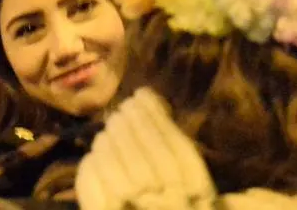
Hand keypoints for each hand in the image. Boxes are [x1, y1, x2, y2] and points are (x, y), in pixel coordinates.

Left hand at [76, 88, 215, 209]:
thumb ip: (205, 184)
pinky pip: (94, 193)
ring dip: (111, 142)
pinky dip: (90, 170)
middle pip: (146, 155)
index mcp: (199, 196)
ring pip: (118, 168)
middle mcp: (169, 205)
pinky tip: (93, 157)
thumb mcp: (205, 203)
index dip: (158, 120)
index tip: (146, 98)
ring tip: (108, 128)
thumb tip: (194, 143)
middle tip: (124, 107)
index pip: (177, 150)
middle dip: (132, 125)